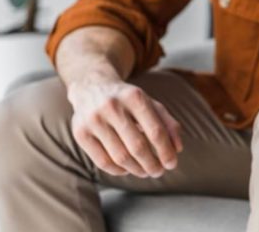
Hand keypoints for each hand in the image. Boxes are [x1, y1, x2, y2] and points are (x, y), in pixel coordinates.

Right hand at [67, 74, 182, 177]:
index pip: (155, 131)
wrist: (92, 86)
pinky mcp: (80, 132)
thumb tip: (178, 149)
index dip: (166, 151)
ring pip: (120, 157)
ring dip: (136, 170)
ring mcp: (94, 119)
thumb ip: (168, 123)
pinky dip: (117, 170)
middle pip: (137, 146)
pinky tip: (127, 170)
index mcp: (134, 96)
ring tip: (145, 172)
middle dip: (152, 164)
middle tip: (158, 173)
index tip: (172, 164)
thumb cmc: (128, 100)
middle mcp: (112, 106)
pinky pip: (102, 161)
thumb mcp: (150, 103)